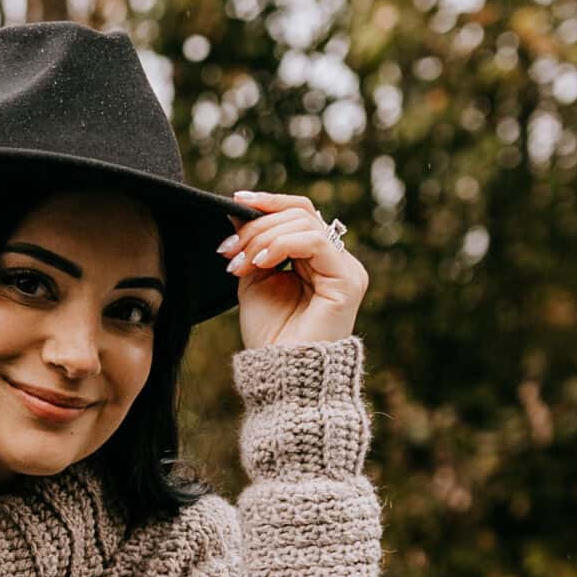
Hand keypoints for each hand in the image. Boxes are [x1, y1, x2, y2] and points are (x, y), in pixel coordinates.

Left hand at [216, 191, 368, 351]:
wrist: (282, 376)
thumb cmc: (270, 336)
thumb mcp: (253, 280)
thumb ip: (252, 245)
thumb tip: (238, 208)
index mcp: (318, 260)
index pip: (299, 213)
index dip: (268, 202)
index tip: (234, 201)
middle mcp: (337, 260)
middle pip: (301, 213)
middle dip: (257, 225)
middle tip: (228, 249)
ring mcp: (346, 268)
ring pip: (305, 223)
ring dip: (263, 237)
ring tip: (238, 262)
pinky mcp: (348, 280)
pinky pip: (314, 242)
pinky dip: (281, 245)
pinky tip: (259, 261)